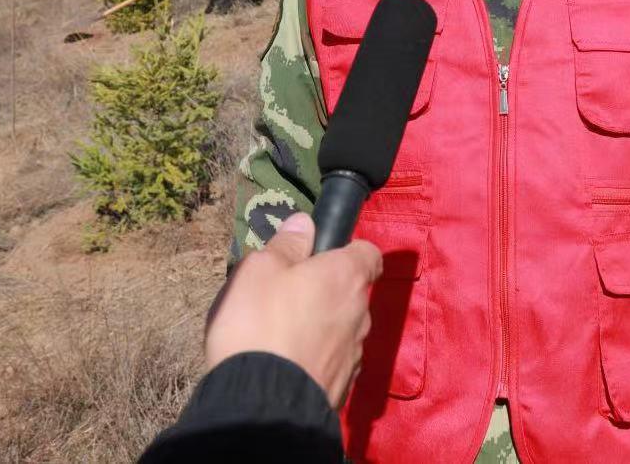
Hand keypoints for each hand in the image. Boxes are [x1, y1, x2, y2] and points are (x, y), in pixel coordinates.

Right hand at [206, 213, 382, 406]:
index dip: (349, 250)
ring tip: (282, 336)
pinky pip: (333, 362)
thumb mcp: (260, 270)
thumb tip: (305, 223)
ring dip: (322, 328)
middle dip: (328, 292)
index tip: (322, 256)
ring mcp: (355, 355)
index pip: (369, 253)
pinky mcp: (343, 389)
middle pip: (352, 293)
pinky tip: (289, 366)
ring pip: (343, 329)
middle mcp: (361, 314)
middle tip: (287, 298)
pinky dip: (317, 359)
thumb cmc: (260, 324)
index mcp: (347, 277)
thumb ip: (287, 244)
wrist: (261, 406)